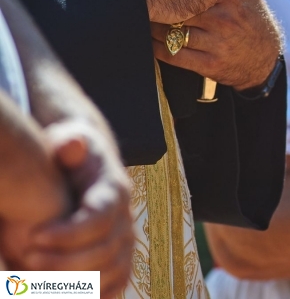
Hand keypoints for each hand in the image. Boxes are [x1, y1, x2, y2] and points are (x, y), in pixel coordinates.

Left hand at [20, 120, 132, 298]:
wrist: (88, 169)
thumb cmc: (69, 157)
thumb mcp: (68, 142)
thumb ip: (68, 145)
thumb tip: (73, 143)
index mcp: (115, 191)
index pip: (99, 219)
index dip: (69, 233)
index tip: (33, 237)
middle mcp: (126, 218)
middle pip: (105, 251)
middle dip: (65, 261)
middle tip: (27, 260)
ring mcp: (126, 241)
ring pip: (112, 272)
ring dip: (77, 283)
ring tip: (39, 280)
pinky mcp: (122, 259)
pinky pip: (117, 284)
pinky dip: (97, 295)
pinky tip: (67, 293)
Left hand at [151, 0, 282, 89]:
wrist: (266, 57)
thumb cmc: (250, 17)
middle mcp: (225, 18)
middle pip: (179, 8)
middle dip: (159, 5)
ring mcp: (218, 42)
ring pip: (173, 33)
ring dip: (153, 28)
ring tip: (141, 19)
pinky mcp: (211, 64)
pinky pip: (175, 56)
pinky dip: (157, 49)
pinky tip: (149, 41)